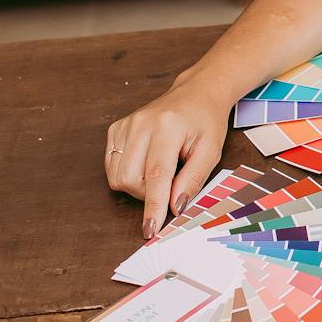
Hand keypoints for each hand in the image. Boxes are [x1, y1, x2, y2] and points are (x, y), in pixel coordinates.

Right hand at [105, 80, 229, 239]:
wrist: (197, 92)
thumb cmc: (206, 121)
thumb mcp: (211, 151)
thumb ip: (192, 180)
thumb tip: (174, 208)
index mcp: (168, 127)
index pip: (156, 175)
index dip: (153, 206)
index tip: (150, 229)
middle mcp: (141, 123)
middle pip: (130, 180)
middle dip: (147, 195)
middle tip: (169, 186)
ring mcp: (126, 124)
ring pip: (117, 176)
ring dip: (137, 185)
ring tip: (159, 172)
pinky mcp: (116, 128)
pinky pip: (111, 166)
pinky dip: (127, 173)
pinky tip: (145, 163)